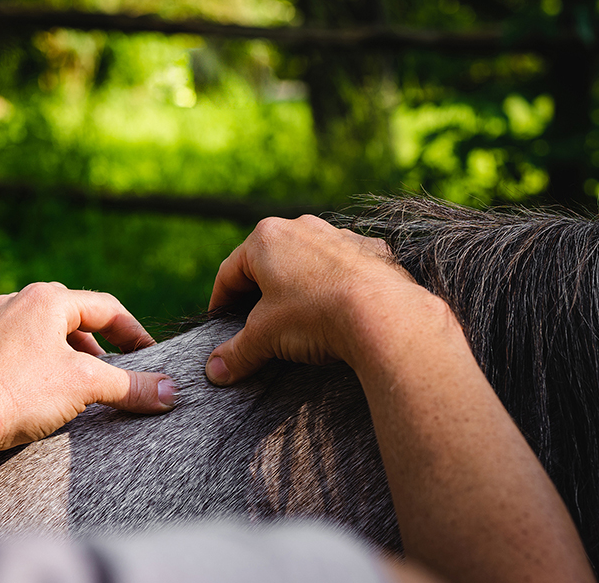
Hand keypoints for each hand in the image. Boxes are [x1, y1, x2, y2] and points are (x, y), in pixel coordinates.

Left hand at [0, 282, 176, 452]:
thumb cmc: (17, 394)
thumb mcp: (85, 386)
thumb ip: (131, 386)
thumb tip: (170, 393)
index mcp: (45, 300)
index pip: (105, 308)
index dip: (135, 333)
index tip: (150, 357)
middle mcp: (14, 302)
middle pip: (71, 318)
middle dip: (99, 346)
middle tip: (115, 372)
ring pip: (40, 335)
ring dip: (66, 357)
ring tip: (79, 386)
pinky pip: (13, 351)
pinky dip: (35, 367)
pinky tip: (37, 394)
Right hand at [205, 215, 431, 384]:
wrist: (383, 314)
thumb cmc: (315, 315)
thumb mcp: (265, 337)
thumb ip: (236, 352)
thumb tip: (215, 370)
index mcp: (266, 239)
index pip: (230, 272)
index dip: (221, 301)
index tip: (219, 322)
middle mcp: (301, 227)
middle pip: (268, 262)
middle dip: (259, 293)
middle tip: (255, 324)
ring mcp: (338, 236)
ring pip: (307, 262)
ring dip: (298, 286)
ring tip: (298, 318)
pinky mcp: (371, 250)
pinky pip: (344, 267)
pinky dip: (335, 285)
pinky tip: (337, 310)